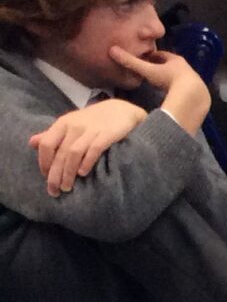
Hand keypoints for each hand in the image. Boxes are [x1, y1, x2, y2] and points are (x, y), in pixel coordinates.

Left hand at [28, 98, 147, 193]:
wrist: (120, 110)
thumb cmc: (92, 120)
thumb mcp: (69, 124)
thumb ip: (52, 134)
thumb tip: (32, 143)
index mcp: (62, 124)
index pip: (47, 144)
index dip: (44, 162)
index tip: (45, 177)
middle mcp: (74, 127)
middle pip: (60, 153)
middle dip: (55, 174)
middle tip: (54, 190)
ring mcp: (90, 131)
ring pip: (74, 153)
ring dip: (69, 172)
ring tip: (67, 187)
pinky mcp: (106, 135)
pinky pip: (94, 150)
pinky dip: (87, 162)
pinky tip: (83, 173)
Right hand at [106, 46, 209, 133]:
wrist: (193, 95)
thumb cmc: (170, 79)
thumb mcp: (148, 70)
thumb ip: (131, 63)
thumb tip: (112, 51)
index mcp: (175, 59)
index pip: (161, 55)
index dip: (151, 57)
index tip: (144, 60)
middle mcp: (186, 68)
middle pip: (170, 66)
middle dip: (161, 68)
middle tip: (150, 72)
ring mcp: (193, 80)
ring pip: (178, 77)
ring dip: (169, 79)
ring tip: (159, 85)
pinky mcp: (197, 93)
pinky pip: (184, 90)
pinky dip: (176, 90)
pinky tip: (171, 96)